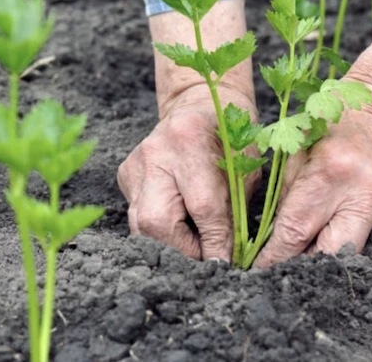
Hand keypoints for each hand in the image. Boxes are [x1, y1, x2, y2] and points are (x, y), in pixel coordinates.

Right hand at [118, 83, 257, 259]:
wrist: (198, 106)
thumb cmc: (231, 137)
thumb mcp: (245, 168)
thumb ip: (234, 211)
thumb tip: (226, 260)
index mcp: (190, 139)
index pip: (202, 206)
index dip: (214, 242)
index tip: (224, 264)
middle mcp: (154, 151)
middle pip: (156, 221)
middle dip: (182, 250)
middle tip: (205, 258)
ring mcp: (134, 164)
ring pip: (140, 225)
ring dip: (170, 244)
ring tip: (194, 244)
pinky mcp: (125, 175)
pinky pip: (137, 215)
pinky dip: (160, 229)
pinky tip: (179, 224)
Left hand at [253, 87, 371, 266]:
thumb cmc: (335, 128)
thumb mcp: (298, 151)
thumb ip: (287, 195)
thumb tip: (273, 239)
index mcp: (330, 171)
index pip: (295, 230)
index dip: (276, 256)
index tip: (261, 269)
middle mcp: (367, 190)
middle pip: (332, 253)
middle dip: (306, 266)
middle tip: (288, 272)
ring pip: (360, 252)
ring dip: (335, 256)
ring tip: (317, 252)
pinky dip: (364, 238)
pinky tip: (351, 228)